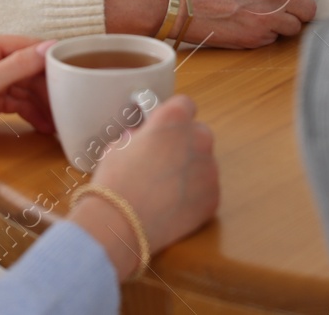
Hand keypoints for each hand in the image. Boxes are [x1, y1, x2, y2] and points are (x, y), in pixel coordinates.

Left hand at [0, 33, 55, 172]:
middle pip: (27, 68)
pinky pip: (15, 102)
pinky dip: (30, 112)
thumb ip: (17, 66)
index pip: (25, 46)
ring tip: (60, 121)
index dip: (49, 60)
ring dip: (41, 103)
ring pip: (23, 87)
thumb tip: (49, 48)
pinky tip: (44, 124)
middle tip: (69, 104)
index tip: (74, 72)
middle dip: (47, 87)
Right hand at [68, 94, 218, 280]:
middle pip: (198, 133)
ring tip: (165, 188)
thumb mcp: (119, 146)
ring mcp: (210, 170)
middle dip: (184, 143)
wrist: (121, 223)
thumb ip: (139, 137)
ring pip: (204, 163)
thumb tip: (143, 140)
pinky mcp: (213, 198)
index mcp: (174, 119)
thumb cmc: (115, 180)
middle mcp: (198, 139)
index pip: (184, 104)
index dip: (171, 117)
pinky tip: (172, 205)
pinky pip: (206, 189)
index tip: (162, 129)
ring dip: (190, 169)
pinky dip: (194, 195)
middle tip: (163, 160)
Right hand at [178, 0, 316, 47]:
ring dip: (282, 22)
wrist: (180, 0)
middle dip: (296, 6)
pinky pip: (274, 38)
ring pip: (295, 26)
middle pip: (309, 7)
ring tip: (262, 14)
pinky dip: (265, 34)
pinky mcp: (257, 38)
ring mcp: (267, 17)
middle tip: (279, 3)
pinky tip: (249, 23)